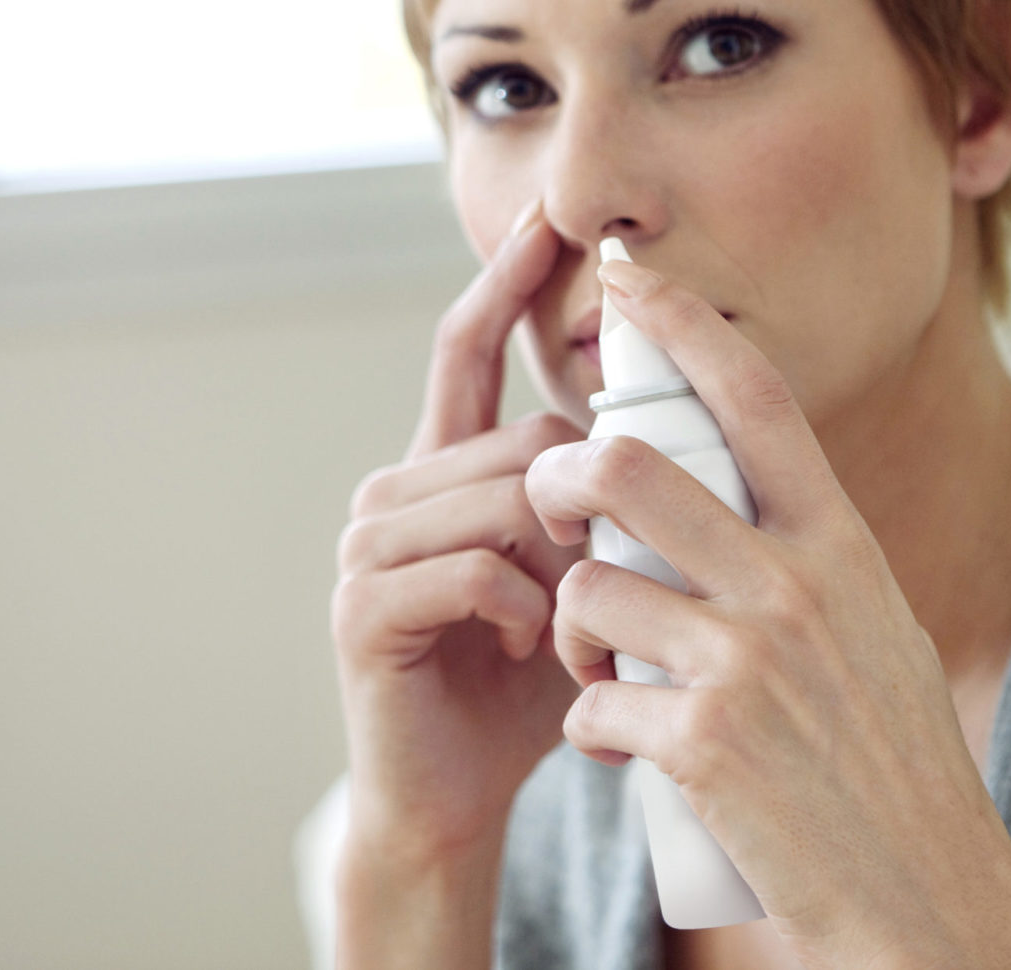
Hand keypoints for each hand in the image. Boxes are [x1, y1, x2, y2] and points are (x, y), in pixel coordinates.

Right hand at [330, 201, 588, 864]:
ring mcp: (367, 545)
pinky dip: (522, 610)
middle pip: (522, 439)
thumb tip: (647, 431)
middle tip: (604, 579)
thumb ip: (589, 502)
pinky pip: (475, 569)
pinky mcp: (363, 606)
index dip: (505, 281)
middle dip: (586, 505)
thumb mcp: (573, 574)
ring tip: (568, 624)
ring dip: (561, 567)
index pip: (464, 350)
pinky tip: (526, 647)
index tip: (547, 216)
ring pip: (505, 501)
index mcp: (442, 471)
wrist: (453, 794)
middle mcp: (393, 490)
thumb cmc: (524, 682)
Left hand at [524, 259, 1010, 968]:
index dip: (686, 326)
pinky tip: (621, 749)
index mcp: (842, 546)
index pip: (759, 399)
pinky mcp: (703, 743)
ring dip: (566, 630)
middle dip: (561, 480)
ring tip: (594, 666)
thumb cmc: (892, 762)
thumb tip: (717, 498)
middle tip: (551, 508)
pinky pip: (591, 707)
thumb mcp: (873, 630)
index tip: (628, 277)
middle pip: (630, 471)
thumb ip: (806, 559)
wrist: (925, 895)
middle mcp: (797, 587)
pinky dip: (588, 729)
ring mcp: (748, 663)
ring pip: (588, 590)